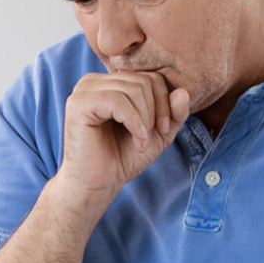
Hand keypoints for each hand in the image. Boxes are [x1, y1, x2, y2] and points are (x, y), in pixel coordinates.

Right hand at [55, 71, 189, 199]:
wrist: (97, 185)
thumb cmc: (123, 158)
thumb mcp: (158, 133)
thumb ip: (174, 113)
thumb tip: (183, 92)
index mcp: (111, 83)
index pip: (150, 77)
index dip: (164, 102)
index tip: (164, 129)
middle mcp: (94, 81)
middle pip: (143, 81)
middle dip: (156, 111)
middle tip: (151, 138)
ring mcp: (84, 90)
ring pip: (133, 90)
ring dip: (145, 120)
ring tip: (141, 143)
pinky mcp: (79, 104)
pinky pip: (118, 101)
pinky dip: (134, 122)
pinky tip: (137, 140)